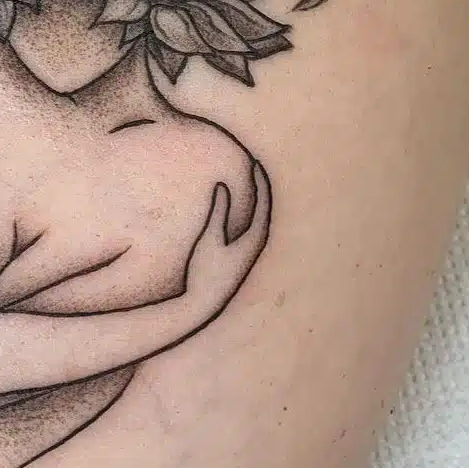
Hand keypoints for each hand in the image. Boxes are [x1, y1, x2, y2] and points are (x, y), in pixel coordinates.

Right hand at [184, 163, 270, 316]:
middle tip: (255, 168)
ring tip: (251, 183)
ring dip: (256, 201)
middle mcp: (256, 245)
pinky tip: (239, 210)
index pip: (263, 203)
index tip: (255, 164)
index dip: (260, 182)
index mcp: (254, 239)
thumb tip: (223, 186)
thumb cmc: (206, 271)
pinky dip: (249, 214)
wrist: (203, 303)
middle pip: (264, 210)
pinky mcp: (241, 258)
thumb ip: (219, 212)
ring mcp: (249, 253)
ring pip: (259, 220)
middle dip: (260, 188)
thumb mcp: (211, 238)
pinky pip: (251, 228)